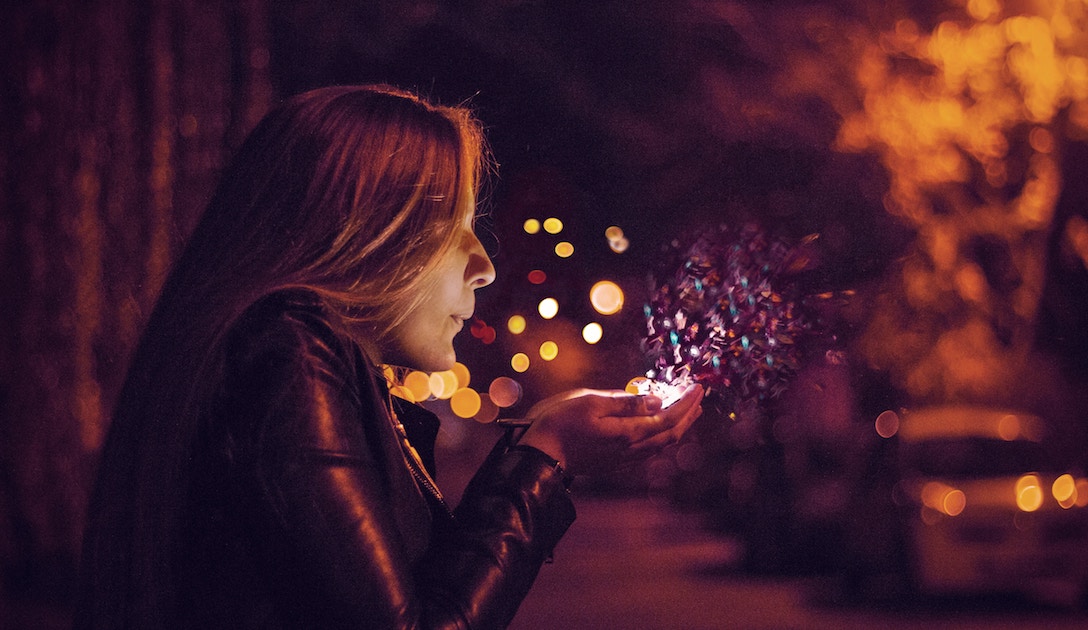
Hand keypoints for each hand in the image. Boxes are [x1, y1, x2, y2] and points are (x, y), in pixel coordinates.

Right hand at [516, 384, 703, 476]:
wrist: (540, 455)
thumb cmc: (561, 423)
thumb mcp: (591, 402)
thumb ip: (626, 402)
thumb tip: (657, 400)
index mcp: (628, 433)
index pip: (669, 417)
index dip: (687, 403)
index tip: (698, 387)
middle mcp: (631, 449)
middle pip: (671, 434)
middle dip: (689, 415)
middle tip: (699, 398)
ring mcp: (623, 459)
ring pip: (661, 445)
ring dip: (677, 427)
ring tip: (686, 412)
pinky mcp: (614, 463)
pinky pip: (648, 451)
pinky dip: (661, 436)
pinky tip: (659, 430)